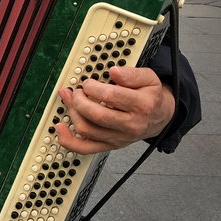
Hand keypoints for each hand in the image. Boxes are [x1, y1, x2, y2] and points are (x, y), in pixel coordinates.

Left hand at [54, 66, 175, 153]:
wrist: (160, 117)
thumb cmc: (151, 97)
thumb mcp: (149, 78)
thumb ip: (132, 74)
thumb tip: (114, 72)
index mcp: (141, 106)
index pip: (111, 96)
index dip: (93, 87)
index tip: (88, 83)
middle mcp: (130, 125)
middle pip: (96, 115)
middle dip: (79, 100)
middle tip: (77, 91)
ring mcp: (118, 138)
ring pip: (87, 129)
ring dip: (72, 112)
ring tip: (70, 100)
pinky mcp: (109, 145)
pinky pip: (85, 148)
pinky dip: (68, 140)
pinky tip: (60, 127)